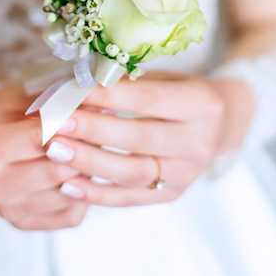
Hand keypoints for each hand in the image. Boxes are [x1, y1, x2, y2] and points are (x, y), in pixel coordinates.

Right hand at [0, 86, 88, 230]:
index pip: (42, 138)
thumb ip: (48, 100)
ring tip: (93, 145)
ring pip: (69, 194)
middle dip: (87, 147)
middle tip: (104, 126)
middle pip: (59, 170)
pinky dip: (83, 192)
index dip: (74, 122)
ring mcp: (7, 211)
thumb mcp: (9, 97)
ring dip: (89, 169)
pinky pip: (70, 214)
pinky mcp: (22, 224)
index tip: (96, 107)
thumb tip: (95, 100)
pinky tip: (79, 170)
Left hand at [45, 73, 253, 205]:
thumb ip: (130, 82)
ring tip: (55, 151)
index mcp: (201, 104)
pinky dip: (98, 194)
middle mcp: (200, 142)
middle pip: (139, 139)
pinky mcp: (173, 194)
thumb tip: (78, 83)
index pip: (146, 100)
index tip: (70, 91)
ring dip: (90, 163)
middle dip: (93, 131)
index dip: (106, 97)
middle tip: (56, 123)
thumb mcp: (165, 77)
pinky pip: (131, 198)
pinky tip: (68, 185)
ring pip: (133, 173)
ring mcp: (188, 173)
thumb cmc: (182, 90)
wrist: (220, 122)